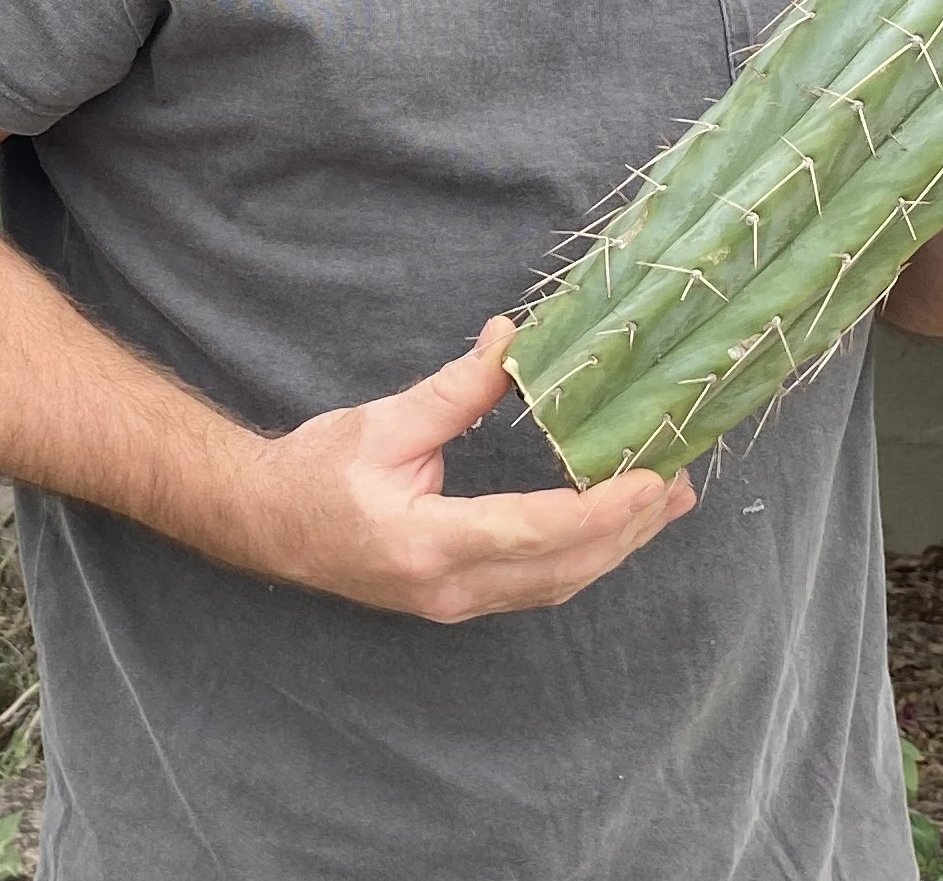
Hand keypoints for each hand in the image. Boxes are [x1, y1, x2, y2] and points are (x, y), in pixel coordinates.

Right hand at [244, 318, 695, 622]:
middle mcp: (448, 587)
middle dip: (626, 530)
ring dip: (614, 546)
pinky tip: (612, 526)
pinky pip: (535, 584)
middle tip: (678, 482)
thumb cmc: (314, 471)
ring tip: (666, 502)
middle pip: (560, 570)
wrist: (263, 525)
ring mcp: (453, 603)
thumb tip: (513, 338)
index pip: (532, 532)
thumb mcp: (384, 422)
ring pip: (554, 584)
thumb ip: (456, 389)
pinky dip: (582, 554)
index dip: (599, 511)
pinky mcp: (457, 599)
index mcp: (426, 543)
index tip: (650, 481)